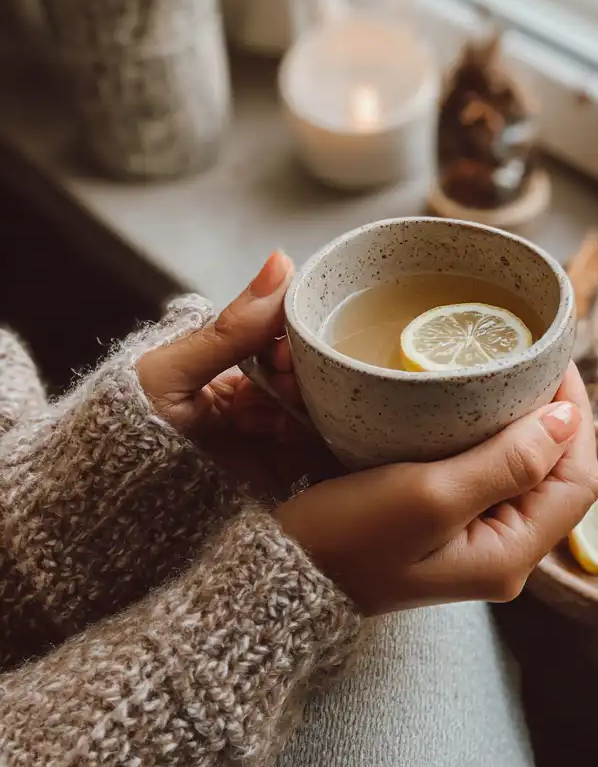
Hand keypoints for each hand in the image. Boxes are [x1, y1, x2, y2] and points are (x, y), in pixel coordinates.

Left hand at [136, 251, 328, 494]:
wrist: (107, 505)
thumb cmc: (127, 428)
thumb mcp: (172, 372)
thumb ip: (232, 328)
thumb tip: (280, 261)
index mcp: (227, 365)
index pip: (280, 341)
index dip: (293, 342)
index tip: (289, 352)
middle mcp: (251, 398)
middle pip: (303, 379)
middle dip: (306, 381)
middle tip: (290, 391)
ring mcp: (265, 439)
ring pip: (314, 415)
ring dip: (310, 416)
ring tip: (286, 424)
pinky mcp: (277, 476)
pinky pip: (316, 457)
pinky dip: (322, 448)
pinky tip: (309, 444)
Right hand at [276, 362, 597, 613]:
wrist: (278, 576)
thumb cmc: (346, 540)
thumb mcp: (430, 496)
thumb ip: (507, 461)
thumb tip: (570, 418)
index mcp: (511, 553)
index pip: (579, 479)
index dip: (578, 418)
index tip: (556, 361)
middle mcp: (503, 552)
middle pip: (559, 474)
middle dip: (557, 416)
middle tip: (534, 359)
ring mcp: (475, 541)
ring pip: (527, 471)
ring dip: (527, 424)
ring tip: (512, 373)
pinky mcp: (446, 526)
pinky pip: (492, 474)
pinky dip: (494, 437)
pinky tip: (475, 407)